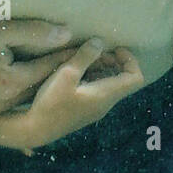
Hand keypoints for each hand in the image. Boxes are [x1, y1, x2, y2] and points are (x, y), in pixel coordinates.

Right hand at [19, 41, 144, 150]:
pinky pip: (99, 89)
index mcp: (106, 94)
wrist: (36, 130)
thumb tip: (99, 42)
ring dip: (103, 67)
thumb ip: (84, 57)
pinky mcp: (86, 108)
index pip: (135, 78)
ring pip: (110, 83)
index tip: (115, 49)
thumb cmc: (52, 103)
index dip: (130, 60)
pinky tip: (77, 70)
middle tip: (97, 50)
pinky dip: (94, 75)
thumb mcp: (66, 74)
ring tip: (86, 57)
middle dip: (114, 61)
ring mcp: (96, 107)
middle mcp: (106, 103)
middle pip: (123, 79)